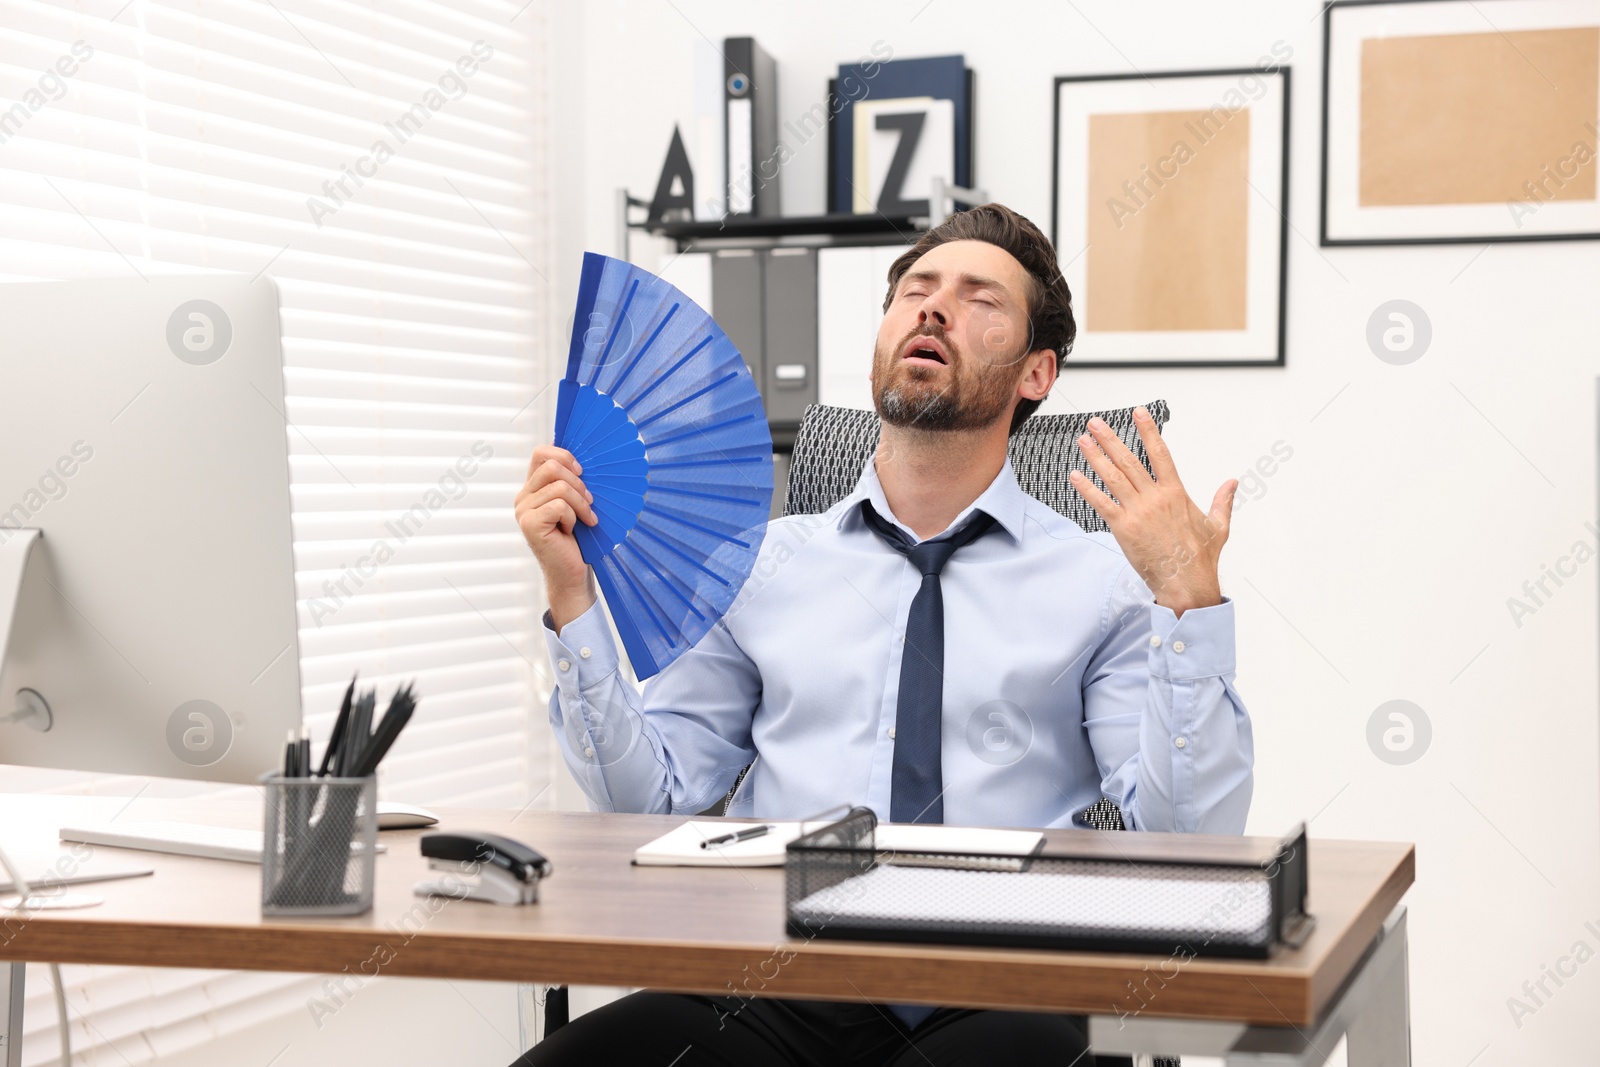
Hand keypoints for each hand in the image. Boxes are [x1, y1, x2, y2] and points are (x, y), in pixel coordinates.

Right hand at [515, 444, 599, 630]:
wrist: (573, 573)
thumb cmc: (578, 539)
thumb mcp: (576, 503)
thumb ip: (572, 480)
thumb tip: (581, 457)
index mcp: (533, 487)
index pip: (541, 452)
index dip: (564, 455)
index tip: (582, 472)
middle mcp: (523, 496)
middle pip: (553, 466)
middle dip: (579, 483)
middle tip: (589, 504)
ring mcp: (523, 510)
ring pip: (560, 486)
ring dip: (581, 504)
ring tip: (585, 519)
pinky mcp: (529, 523)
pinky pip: (560, 506)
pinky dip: (574, 518)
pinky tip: (572, 531)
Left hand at [1068, 407, 1236, 617]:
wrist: (1187, 583)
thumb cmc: (1201, 558)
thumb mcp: (1219, 525)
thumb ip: (1222, 500)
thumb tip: (1233, 483)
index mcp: (1176, 493)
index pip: (1160, 453)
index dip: (1148, 431)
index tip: (1137, 413)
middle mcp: (1155, 498)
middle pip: (1129, 460)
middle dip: (1110, 439)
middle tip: (1095, 423)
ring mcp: (1138, 512)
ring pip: (1113, 477)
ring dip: (1095, 457)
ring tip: (1083, 441)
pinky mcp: (1124, 528)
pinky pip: (1101, 504)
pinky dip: (1087, 488)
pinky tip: (1075, 476)